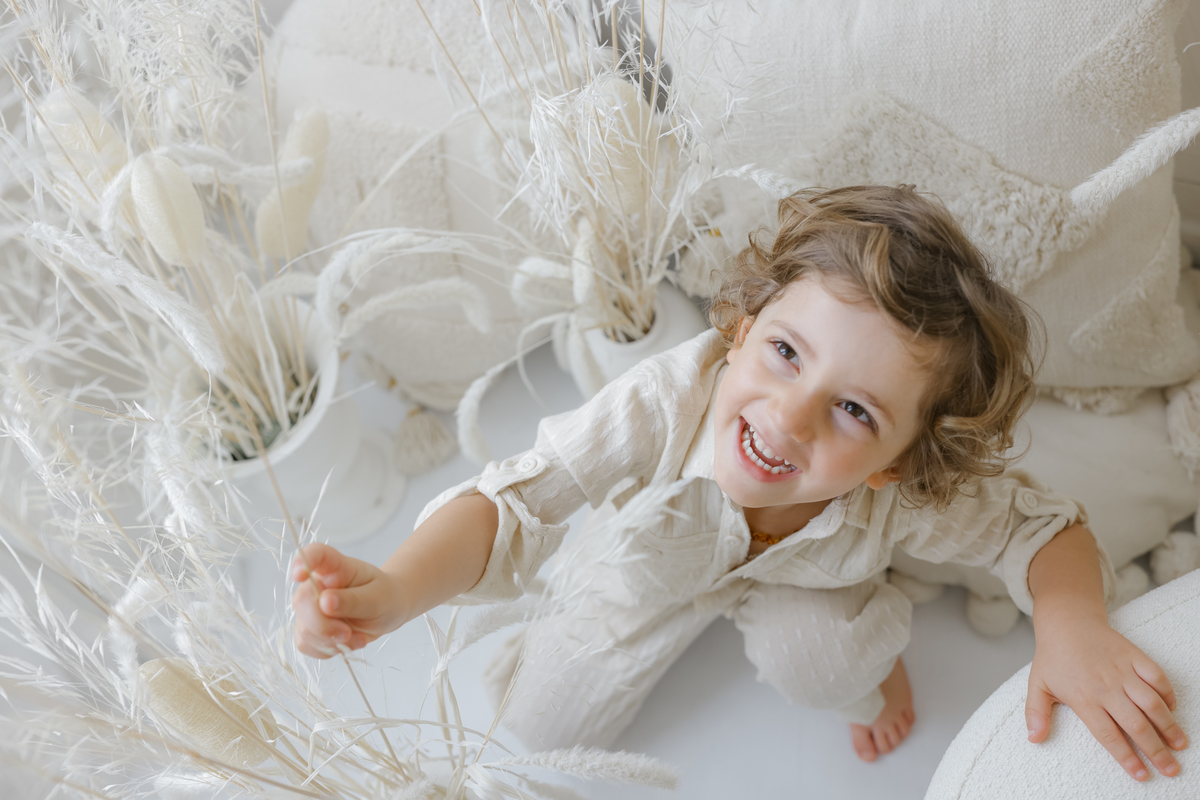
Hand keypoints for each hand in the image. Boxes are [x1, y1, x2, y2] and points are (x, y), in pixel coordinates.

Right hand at [290, 543, 409, 657]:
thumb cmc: (384, 596)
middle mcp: (317, 584)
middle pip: (302, 600)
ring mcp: (309, 607)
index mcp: (335, 566)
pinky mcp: (308, 628)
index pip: (314, 554)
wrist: (387, 610)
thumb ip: (353, 600)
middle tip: (347, 633)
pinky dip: (328, 650)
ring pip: (304, 628)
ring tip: (356, 637)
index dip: (302, 561)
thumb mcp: (378, 597)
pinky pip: (307, 644)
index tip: (299, 575)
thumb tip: (324, 602)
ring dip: (330, 641)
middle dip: (323, 625)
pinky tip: (347, 643)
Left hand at [1026, 614, 1187, 780]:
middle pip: (1136, 724)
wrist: (1067, 622)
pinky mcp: (1134, 656)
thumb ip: (1036, 713)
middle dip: (1156, 750)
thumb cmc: (1053, 657)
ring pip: (1152, 703)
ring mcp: (1122, 671)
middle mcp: (1106, 687)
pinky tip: (1172, 709)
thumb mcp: (1038, 684)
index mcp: (1083, 697)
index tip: (1141, 774)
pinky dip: (1168, 693)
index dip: (1126, 756)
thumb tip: (1033, 739)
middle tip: (1171, 769)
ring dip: (1168, 725)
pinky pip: (1157, 676)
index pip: (1108, 734)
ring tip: (1180, 745)